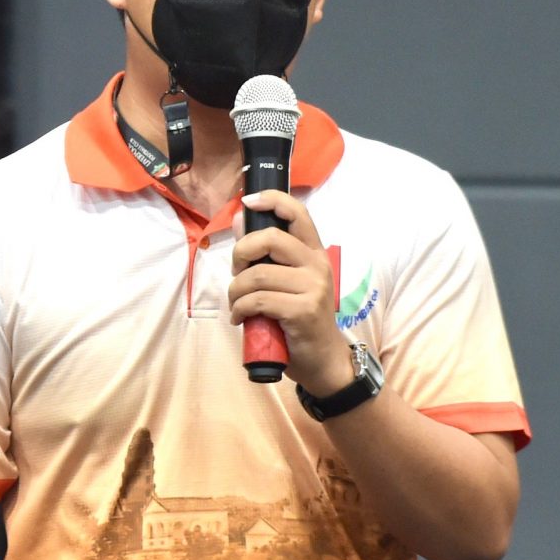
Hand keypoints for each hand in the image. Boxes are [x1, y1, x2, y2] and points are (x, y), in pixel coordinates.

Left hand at [230, 189, 349, 396]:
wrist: (323, 359)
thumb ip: (265, 253)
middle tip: (236, 274)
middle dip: (241, 254)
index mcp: (314, 252)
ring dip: (236, 290)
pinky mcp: (302, 311)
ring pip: (258, 275)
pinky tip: (241, 318)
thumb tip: (241, 218)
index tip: (248, 202)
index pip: (298, 212)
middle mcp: (317, 265)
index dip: (271, 200)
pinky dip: (240, 309)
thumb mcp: (287, 281)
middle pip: (271, 239)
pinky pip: (258, 301)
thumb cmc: (301, 317)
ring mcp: (312, 288)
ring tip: (237, 303)